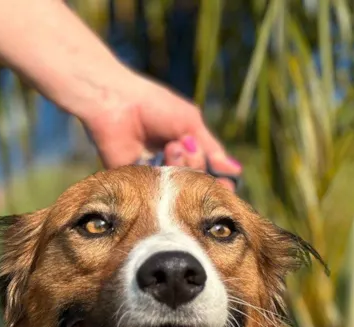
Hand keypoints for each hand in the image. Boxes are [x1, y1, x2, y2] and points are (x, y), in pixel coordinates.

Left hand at [79, 70, 240, 187]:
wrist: (118, 103)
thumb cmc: (155, 106)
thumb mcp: (190, 123)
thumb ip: (212, 150)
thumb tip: (236, 172)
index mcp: (189, 153)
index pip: (212, 177)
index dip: (221, 183)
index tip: (226, 183)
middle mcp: (175, 170)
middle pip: (200, 185)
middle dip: (197, 164)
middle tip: (183, 145)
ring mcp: (158, 181)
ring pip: (183, 191)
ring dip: (183, 166)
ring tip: (170, 146)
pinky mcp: (140, 188)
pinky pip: (161, 196)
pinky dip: (167, 177)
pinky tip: (162, 157)